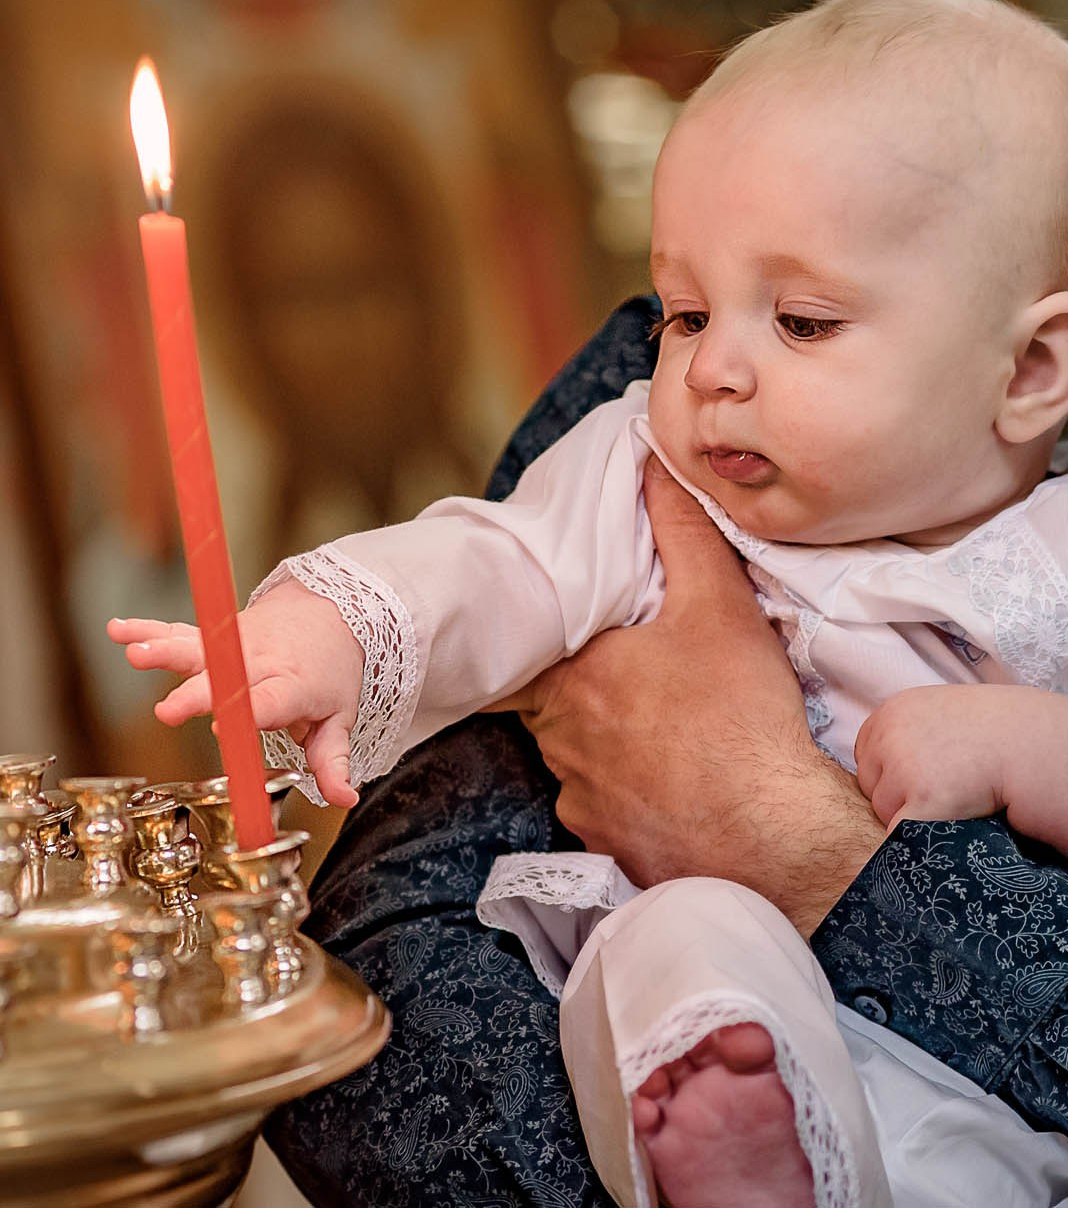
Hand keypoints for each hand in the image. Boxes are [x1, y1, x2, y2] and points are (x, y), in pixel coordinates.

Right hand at [107, 579, 363, 806]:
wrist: (331, 612)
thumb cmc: (331, 671)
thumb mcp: (340, 716)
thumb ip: (333, 760)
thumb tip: (344, 800)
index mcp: (292, 686)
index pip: (268, 701)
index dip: (246, 711)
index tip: (220, 728)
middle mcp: (259, 662)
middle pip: (224, 677)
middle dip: (196, 694)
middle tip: (169, 711)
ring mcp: (233, 646)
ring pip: (197, 647)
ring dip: (165, 650)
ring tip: (136, 654)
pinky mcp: (215, 636)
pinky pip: (179, 632)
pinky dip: (148, 629)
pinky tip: (118, 631)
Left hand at [489, 457, 883, 934]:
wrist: (772, 835)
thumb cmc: (738, 715)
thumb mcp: (718, 604)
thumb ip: (679, 529)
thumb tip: (651, 466)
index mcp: (571, 676)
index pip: (525, 649)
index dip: (543, 634)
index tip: (562, 629)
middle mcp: (558, 741)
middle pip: (548, 701)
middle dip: (580, 684)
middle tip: (627, 670)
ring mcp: (578, 799)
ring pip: (574, 755)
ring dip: (602, 739)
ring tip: (656, 724)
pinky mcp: (605, 843)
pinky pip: (601, 806)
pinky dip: (625, 790)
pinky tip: (668, 780)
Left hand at [855, 683, 1067, 849]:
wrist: (1028, 743)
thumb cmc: (990, 730)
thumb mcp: (936, 712)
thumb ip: (904, 731)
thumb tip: (879, 764)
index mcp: (890, 713)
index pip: (866, 756)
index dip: (890, 773)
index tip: (918, 777)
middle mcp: (889, 737)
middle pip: (870, 785)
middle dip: (896, 796)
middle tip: (938, 792)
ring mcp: (903, 770)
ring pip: (884, 812)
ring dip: (910, 816)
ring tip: (949, 804)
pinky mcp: (924, 801)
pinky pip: (900, 834)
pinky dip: (917, 839)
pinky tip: (944, 824)